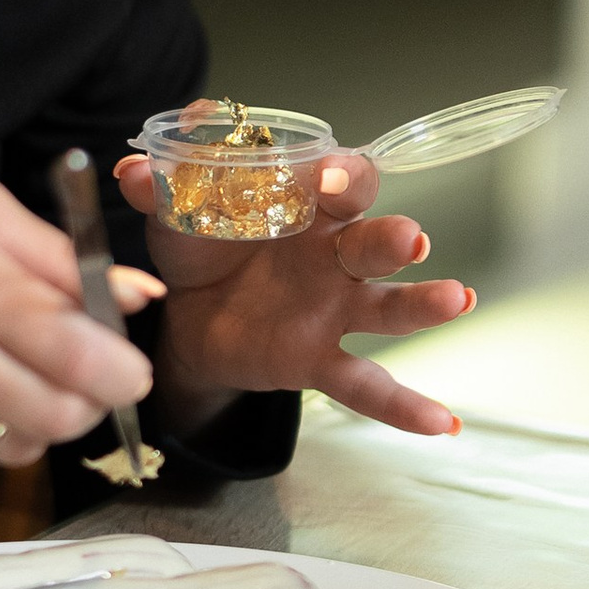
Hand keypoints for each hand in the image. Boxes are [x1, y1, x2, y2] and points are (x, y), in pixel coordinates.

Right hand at [0, 179, 160, 466]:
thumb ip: (61, 255)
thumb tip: (141, 297)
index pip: (85, 357)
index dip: (125, 371)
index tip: (128, 364)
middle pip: (65, 416)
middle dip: (91, 401)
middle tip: (80, 375)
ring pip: (25, 446)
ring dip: (41, 420)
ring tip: (19, 380)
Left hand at [114, 143, 472, 437]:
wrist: (185, 314)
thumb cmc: (202, 246)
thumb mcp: (176, 211)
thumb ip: (160, 185)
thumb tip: (133, 163)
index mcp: (306, 205)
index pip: (339, 181)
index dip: (338, 175)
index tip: (326, 177)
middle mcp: (332, 253)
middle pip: (373, 239)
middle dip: (392, 237)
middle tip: (407, 240)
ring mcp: (333, 309)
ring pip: (386, 305)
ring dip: (422, 303)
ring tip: (455, 300)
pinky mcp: (319, 359)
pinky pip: (367, 384)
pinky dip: (405, 406)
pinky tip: (443, 425)